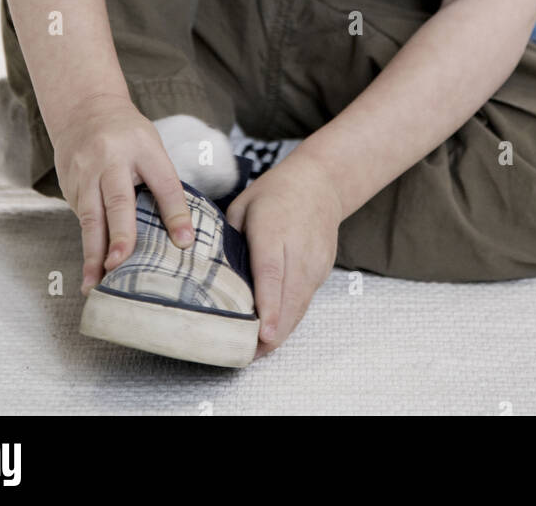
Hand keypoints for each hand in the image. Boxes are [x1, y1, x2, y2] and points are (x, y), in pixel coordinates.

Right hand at [50, 94, 195, 295]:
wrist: (85, 109)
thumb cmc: (128, 135)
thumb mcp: (152, 148)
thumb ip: (162, 184)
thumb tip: (179, 233)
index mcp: (142, 147)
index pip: (164, 182)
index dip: (175, 212)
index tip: (183, 242)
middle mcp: (111, 159)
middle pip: (118, 200)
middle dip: (120, 235)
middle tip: (120, 264)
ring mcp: (85, 171)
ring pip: (90, 216)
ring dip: (93, 251)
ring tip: (95, 283)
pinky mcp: (68, 183)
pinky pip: (80, 217)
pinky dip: (87, 241)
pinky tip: (91, 264)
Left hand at [224, 147, 342, 359]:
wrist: (320, 181)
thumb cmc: (275, 192)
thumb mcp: (243, 206)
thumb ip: (229, 239)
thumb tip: (213, 273)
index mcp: (274, 230)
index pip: (271, 274)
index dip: (268, 306)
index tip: (262, 333)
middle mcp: (299, 249)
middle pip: (289, 298)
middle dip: (272, 332)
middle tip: (247, 354)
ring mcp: (315, 261)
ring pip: (300, 306)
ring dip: (281, 331)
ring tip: (256, 351)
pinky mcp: (323, 270)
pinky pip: (306, 301)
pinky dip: (291, 318)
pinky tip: (274, 330)